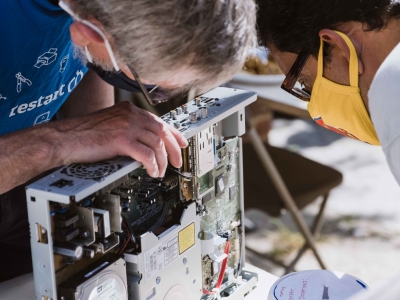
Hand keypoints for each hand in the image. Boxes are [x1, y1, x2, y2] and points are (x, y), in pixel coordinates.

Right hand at [55, 101, 187, 176]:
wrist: (63, 138)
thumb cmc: (82, 135)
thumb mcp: (110, 126)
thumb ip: (128, 130)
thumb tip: (144, 144)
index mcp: (128, 110)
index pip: (158, 120)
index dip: (174, 133)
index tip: (182, 142)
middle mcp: (130, 114)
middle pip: (162, 131)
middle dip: (174, 148)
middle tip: (177, 160)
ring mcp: (126, 126)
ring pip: (157, 144)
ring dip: (162, 160)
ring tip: (160, 171)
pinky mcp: (121, 140)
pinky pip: (146, 154)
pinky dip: (152, 165)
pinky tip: (153, 172)